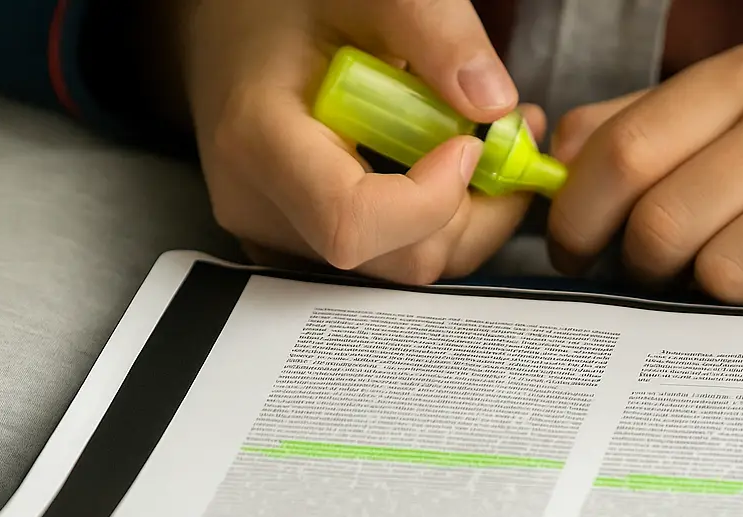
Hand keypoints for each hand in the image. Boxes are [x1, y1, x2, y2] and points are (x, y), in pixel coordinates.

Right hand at [176, 0, 539, 281]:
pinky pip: (390, 257)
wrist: (232, 27)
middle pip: (396, 257)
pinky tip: (446, 165)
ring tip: (482, 141)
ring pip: (404, 265)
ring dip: (465, 214)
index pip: (352, 223)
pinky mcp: (305, 243)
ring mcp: (279, 233)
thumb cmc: (284, 6)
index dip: (431, 199)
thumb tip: (494, 104)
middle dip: (473, 208)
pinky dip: (437, 220)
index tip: (469, 144)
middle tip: (509, 138)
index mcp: (258, 140)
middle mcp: (261, 204)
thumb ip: (433, 31)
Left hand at [547, 45, 742, 312]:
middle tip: (658, 278)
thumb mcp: (719, 129)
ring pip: (728, 272)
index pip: (625, 151)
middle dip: (644, 269)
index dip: (579, 217)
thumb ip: (629, 134)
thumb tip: (550, 165)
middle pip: (667, 222)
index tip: (573, 253)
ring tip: (733, 282)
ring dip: (716, 297)